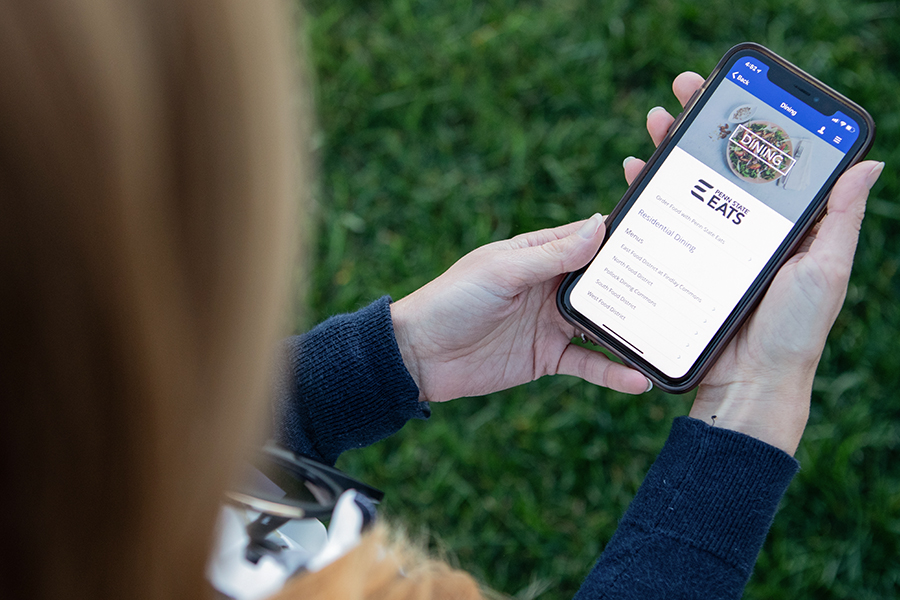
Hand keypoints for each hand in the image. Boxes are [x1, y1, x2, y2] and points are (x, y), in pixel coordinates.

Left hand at [390, 218, 652, 401]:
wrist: (419, 356)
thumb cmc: (452, 300)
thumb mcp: (502, 272)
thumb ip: (551, 255)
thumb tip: (599, 226)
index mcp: (538, 255)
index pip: (590, 240)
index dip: (625, 238)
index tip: (668, 235)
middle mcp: (550, 286)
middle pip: (605, 284)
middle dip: (641, 285)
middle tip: (684, 288)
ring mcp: (551, 323)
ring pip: (603, 324)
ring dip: (633, 331)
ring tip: (671, 337)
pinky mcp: (546, 358)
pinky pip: (588, 364)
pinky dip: (612, 373)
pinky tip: (638, 381)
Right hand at [626, 72, 883, 453]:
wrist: (749, 383)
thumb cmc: (796, 330)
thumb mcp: (825, 270)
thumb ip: (840, 219)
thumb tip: (868, 163)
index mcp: (781, 223)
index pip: (762, 159)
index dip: (744, 122)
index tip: (726, 92)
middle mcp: (744, 227)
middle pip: (718, 165)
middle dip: (697, 125)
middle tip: (680, 94)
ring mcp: (710, 245)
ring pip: (686, 187)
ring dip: (667, 152)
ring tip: (653, 126)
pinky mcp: (682, 265)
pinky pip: (662, 223)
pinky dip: (646, 196)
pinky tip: (633, 176)